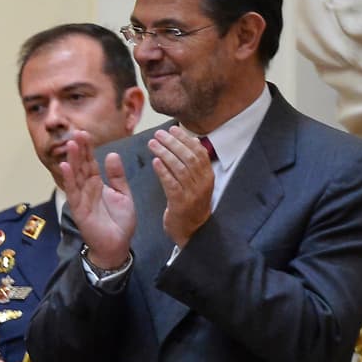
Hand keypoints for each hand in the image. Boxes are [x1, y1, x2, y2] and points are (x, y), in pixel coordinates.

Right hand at [59, 131, 135, 267]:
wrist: (117, 245)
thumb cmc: (119, 222)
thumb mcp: (123, 194)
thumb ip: (117, 176)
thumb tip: (111, 155)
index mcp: (97, 184)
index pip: (91, 163)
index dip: (88, 149)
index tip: (85, 133)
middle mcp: (87, 189)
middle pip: (81, 166)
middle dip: (79, 150)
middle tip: (77, 133)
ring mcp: (81, 199)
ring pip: (75, 176)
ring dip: (73, 160)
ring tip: (71, 144)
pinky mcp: (79, 209)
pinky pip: (73, 192)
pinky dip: (69, 179)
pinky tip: (66, 166)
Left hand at [148, 126, 213, 246]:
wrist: (192, 232)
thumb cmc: (190, 205)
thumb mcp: (196, 184)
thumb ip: (191, 167)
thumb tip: (183, 144)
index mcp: (208, 176)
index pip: (199, 152)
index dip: (186, 139)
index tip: (173, 129)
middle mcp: (203, 183)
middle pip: (189, 157)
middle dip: (173, 143)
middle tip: (158, 134)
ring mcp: (193, 194)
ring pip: (180, 168)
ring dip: (165, 153)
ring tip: (152, 144)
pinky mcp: (180, 204)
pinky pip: (172, 184)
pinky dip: (163, 171)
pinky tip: (155, 162)